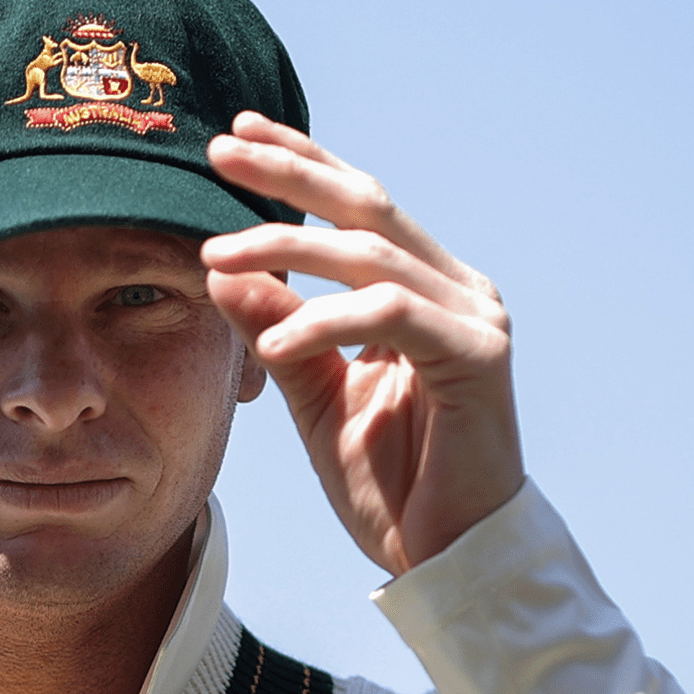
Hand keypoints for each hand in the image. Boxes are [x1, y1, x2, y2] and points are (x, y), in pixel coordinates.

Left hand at [202, 112, 523, 575]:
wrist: (445, 558)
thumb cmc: (392, 482)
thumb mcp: (315, 398)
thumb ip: (278, 335)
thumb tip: (222, 275)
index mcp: (421, 290)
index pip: (358, 208)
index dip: (302, 164)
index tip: (237, 135)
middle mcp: (455, 288)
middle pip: (366, 207)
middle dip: (289, 175)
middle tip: (218, 152)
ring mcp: (474, 316)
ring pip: (370, 255)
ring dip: (286, 249)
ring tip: (216, 258)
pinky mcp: (478, 356)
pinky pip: (390, 316)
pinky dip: (325, 320)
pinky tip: (274, 341)